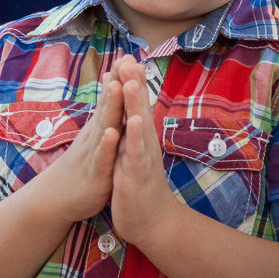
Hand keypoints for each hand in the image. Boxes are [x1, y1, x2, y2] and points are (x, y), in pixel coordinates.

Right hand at [46, 67, 123, 223]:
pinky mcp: (95, 174)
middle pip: (108, 106)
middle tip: (125, 60)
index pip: (110, 100)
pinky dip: (107, 145)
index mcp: (98, 129)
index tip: (129, 55)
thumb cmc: (79, 167)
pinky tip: (112, 133)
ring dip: (111, 107)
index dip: (120, 78)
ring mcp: (94, 154)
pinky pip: (102, 158)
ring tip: (117, 86)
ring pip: (104, 127)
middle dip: (117, 83)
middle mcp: (95, 136)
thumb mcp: (92, 138)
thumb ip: (102, 113)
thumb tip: (110, 87)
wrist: (55, 199)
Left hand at [110, 56, 176, 246]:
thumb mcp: (134, 153)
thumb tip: (128, 109)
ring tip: (131, 82)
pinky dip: (134, 138)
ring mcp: (142, 157)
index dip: (131, 80)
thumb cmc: (140, 184)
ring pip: (139, 126)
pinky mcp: (136, 174)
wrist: (152, 221)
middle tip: (130, 58)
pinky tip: (133, 122)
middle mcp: (145, 143)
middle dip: (134, 83)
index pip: (135, 104)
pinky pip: (135, 154)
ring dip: (136, 104)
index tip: (126, 55)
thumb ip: (131, 130)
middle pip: (139, 108)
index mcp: (140, 137)